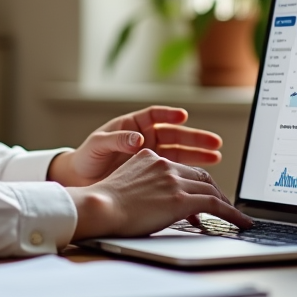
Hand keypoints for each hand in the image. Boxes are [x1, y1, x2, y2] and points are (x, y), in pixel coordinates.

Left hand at [47, 105, 222, 186]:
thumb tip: (138, 139)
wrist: (80, 181)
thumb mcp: (98, 145)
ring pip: (179, 153)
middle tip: (213, 142)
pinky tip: (200, 177)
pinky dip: (187, 174)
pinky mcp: (153, 174)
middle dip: (194, 138)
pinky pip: (174, 172)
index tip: (182, 116)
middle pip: (175, 135)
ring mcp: (151, 156)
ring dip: (197, 155)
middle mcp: (146, 138)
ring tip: (216, 157)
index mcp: (133, 125)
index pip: (156, 115)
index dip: (170, 114)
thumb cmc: (86, 158)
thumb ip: (117, 141)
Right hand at [65, 149, 252, 239]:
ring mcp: (173, 179)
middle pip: (200, 175)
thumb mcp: (127, 184)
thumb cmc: (105, 205)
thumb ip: (146, 186)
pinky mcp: (181, 197)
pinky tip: (240, 222)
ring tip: (237, 216)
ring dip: (227, 203)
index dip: (197, 181)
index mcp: (150, 157)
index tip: (205, 192)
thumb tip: (158, 202)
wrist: (100, 207)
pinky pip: (215, 203)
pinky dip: (232, 213)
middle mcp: (164, 164)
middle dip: (215, 190)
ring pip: (210, 188)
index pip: (182, 168)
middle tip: (226, 204)